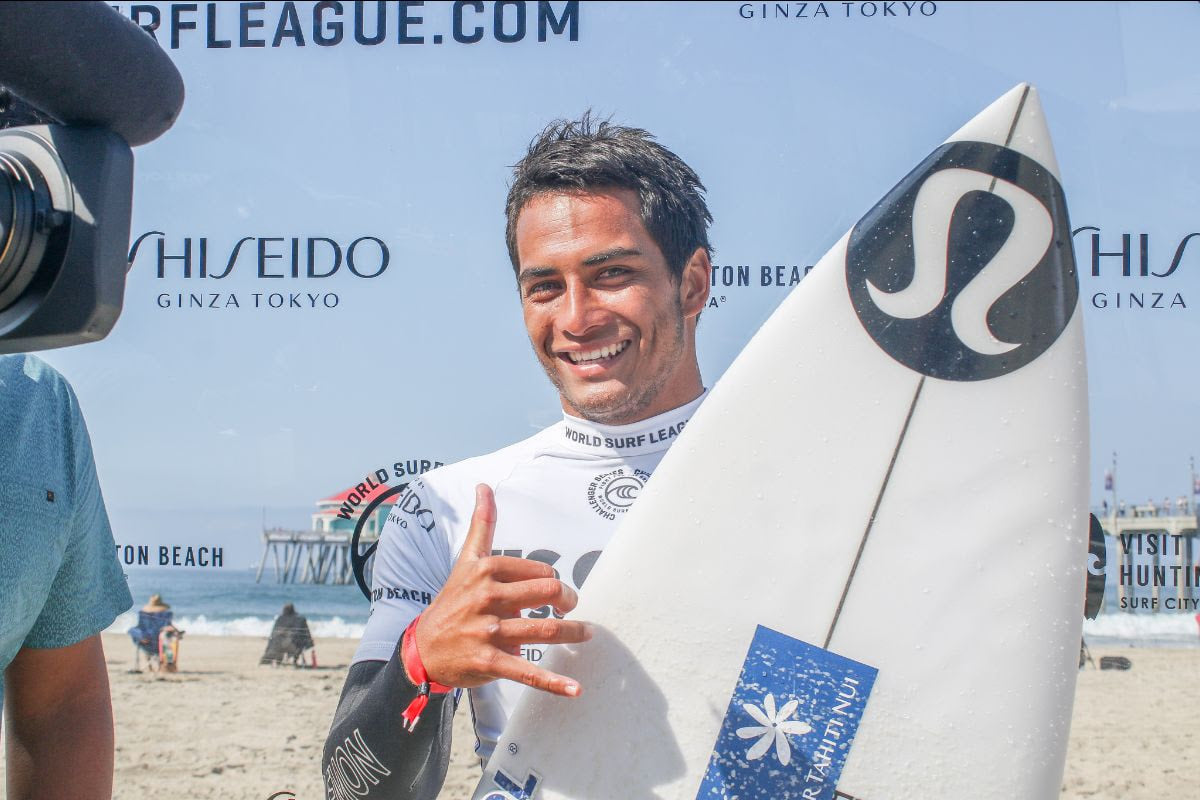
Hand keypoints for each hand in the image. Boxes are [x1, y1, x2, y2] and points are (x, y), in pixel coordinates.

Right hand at [414, 484, 590, 696]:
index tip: (556, 591)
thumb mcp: (465, 561)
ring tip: (585, 633)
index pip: (539, 571)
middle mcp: (488, 598)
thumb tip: (485, 486)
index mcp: (486, 571)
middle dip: (568, 601)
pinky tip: (575, 690)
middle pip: (548, 594)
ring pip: (545, 630)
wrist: (423, 649)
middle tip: (572, 608)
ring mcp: (489, 632)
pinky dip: (553, 683)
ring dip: (573, 632)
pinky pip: (527, 672)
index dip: (554, 581)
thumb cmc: (452, 602)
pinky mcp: (489, 661)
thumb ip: (481, 524)